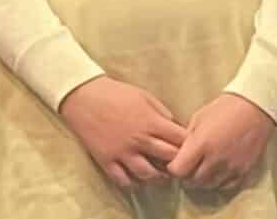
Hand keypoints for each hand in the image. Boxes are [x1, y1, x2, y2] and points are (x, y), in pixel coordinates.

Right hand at [58, 75, 189, 190]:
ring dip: (159, 178)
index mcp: (151, 122)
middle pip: (169, 159)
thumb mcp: (146, 97)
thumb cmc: (117, 93)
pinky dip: (134, 184)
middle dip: (178, 162)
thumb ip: (163, 113)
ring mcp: (122, 153)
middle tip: (180, 163)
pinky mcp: (107, 161)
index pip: (180, 140)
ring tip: (163, 175)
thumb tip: (177, 128)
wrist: (85, 97)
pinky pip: (124, 181)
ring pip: (148, 175)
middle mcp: (139, 140)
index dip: (189, 144)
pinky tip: (139, 179)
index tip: (191, 146)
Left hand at [167, 93, 274, 190]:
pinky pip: (226, 186)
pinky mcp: (244, 170)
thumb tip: (179, 154)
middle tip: (189, 166)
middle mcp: (215, 159)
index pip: (178, 170)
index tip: (175, 163)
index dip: (174, 168)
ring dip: (202, 180)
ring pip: (208, 186)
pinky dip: (219, 181)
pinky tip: (218, 170)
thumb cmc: (226, 107)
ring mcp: (231, 166)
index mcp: (202, 143)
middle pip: (192, 181)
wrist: (256, 106)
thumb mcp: (199, 118)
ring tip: (203, 167)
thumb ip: (188, 139)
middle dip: (187, 175)